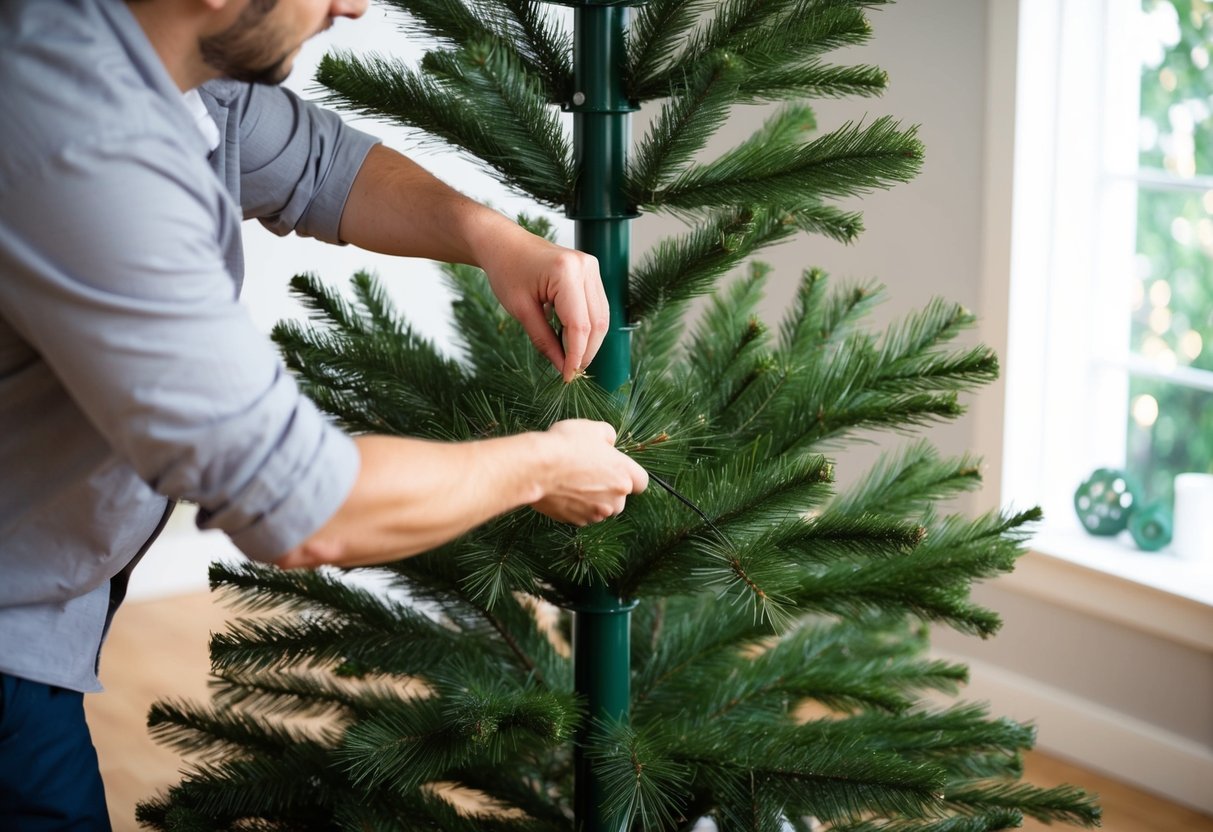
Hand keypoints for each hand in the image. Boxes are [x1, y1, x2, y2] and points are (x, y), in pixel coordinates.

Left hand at [480, 229, 608, 381]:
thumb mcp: (520, 310)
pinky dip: (589, 327)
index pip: (580, 325)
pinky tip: (573, 340)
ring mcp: (592, 267)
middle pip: (597, 322)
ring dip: (590, 342)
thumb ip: (544, 340)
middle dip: (586, 351)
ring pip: (602, 317)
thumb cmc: (507, 270)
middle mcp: (586, 267)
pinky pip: (598, 307)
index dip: (576, 355)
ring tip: (571, 359)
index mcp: (566, 273)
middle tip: (570, 371)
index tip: (568, 376)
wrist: (504, 243)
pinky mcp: (592, 271)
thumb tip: (563, 367)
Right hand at [531, 420, 648, 524]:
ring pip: (601, 509)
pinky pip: (582, 515)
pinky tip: (564, 491)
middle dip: (609, 488)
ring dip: (593, 499)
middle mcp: (614, 500)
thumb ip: (608, 436)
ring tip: (574, 481)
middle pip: (620, 498)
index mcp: (624, 475)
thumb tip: (609, 442)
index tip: (617, 469)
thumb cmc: (566, 446)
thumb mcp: (593, 428)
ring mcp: (595, 513)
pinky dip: (576, 506)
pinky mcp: (576, 521)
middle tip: (590, 472)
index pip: (642, 482)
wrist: (536, 468)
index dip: (631, 475)